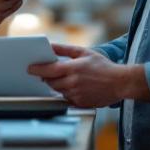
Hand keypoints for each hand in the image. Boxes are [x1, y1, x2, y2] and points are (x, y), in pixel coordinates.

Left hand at [27, 44, 149, 108]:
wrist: (119, 83)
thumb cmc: (103, 66)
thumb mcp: (84, 52)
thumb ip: (65, 50)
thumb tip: (50, 46)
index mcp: (73, 69)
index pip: (48, 70)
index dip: (37, 69)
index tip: (30, 68)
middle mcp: (73, 83)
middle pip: (50, 82)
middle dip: (47, 77)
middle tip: (48, 72)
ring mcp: (76, 95)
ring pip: (58, 90)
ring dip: (57, 84)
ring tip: (66, 78)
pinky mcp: (80, 103)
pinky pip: (67, 98)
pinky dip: (67, 92)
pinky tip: (75, 86)